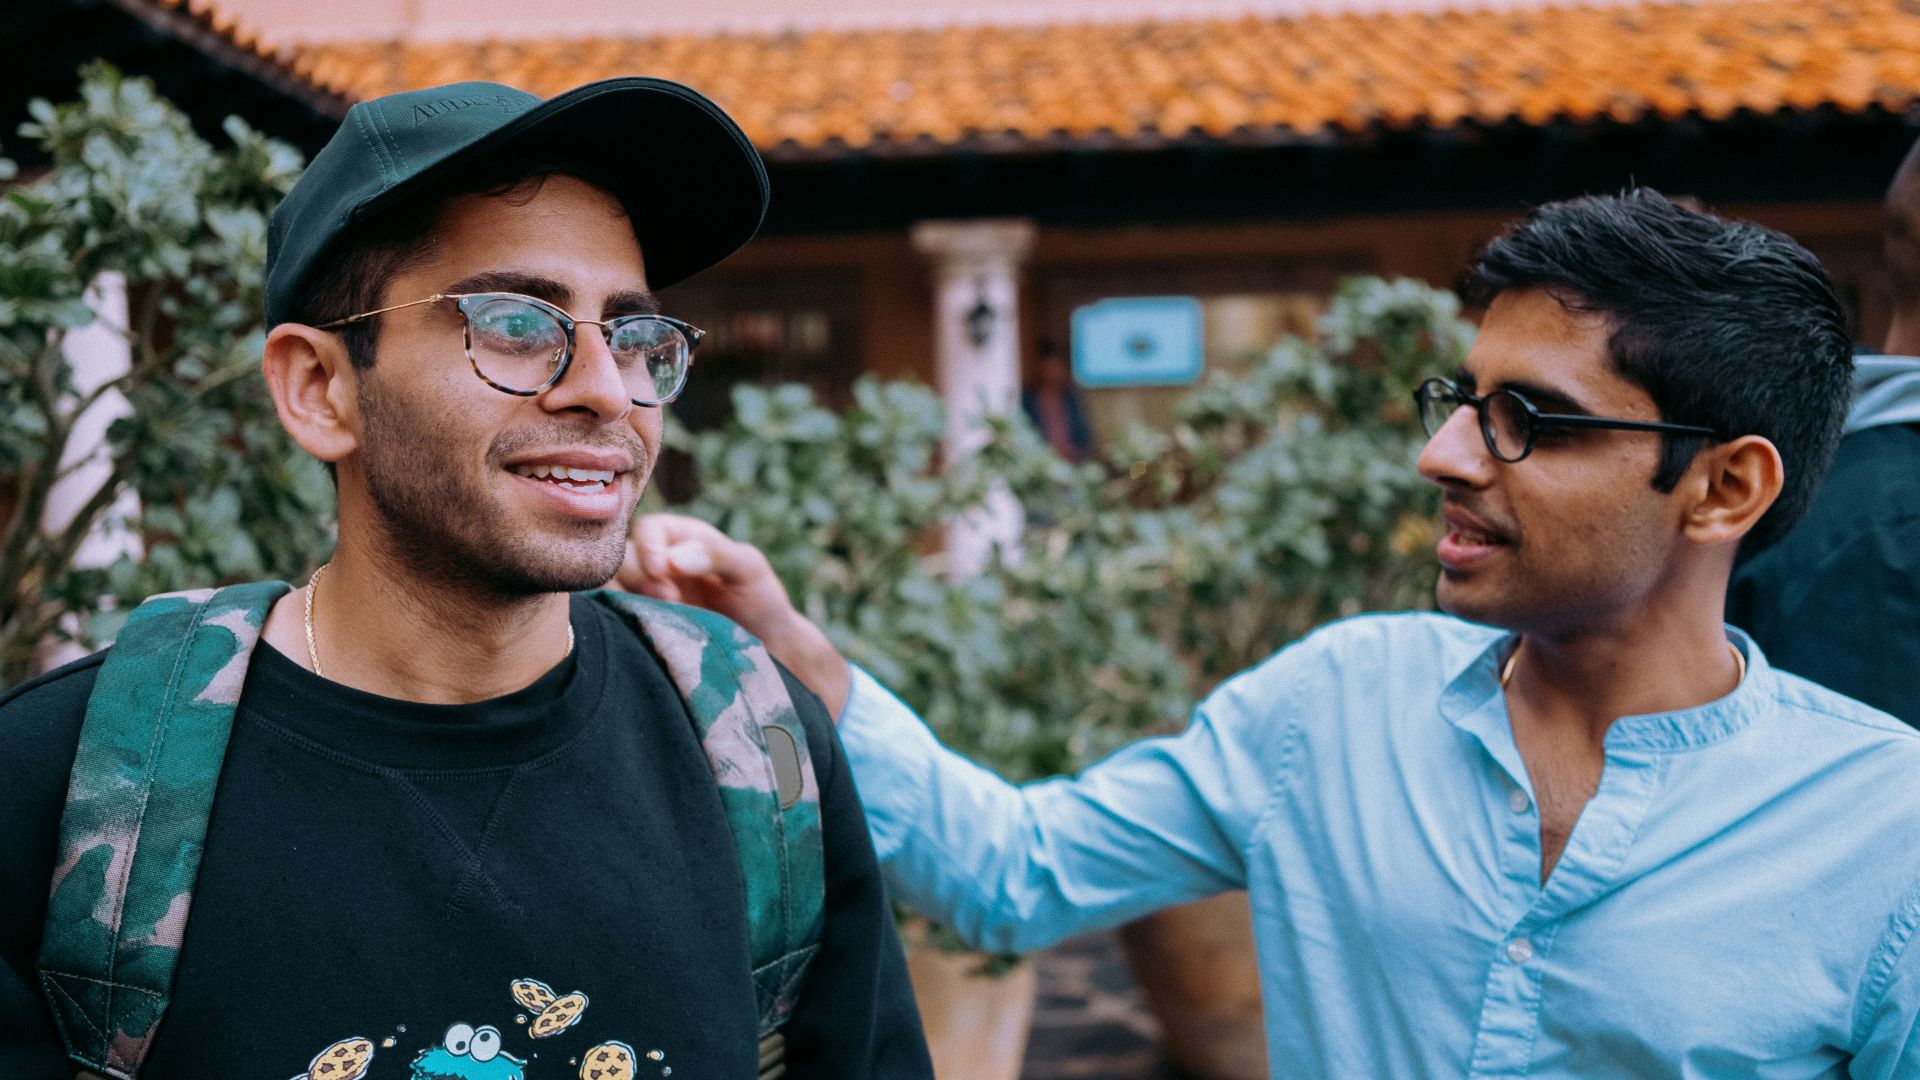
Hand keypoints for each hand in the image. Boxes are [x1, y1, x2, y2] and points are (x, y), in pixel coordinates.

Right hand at [617, 514, 851, 715]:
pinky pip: (614, 623)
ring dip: (625, 603)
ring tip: (659, 621)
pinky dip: (621, 627)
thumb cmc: (760, 600)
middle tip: (669, 601)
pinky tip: (647, 637)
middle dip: (637, 578)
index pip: (648, 529)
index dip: (648, 547)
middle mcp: (656, 566)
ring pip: (608, 591)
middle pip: (621, 559)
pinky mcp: (640, 629)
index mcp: (680, 539)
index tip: (661, 571)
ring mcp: (644, 599)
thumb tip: (673, 559)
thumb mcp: (749, 569)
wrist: (766, 650)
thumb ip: (716, 555)